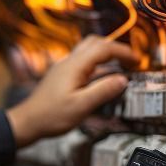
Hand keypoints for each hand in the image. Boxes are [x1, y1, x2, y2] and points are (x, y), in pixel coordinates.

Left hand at [5, 36, 137, 147]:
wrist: (27, 122)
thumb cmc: (52, 116)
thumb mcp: (81, 106)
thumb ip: (103, 91)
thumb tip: (123, 80)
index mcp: (75, 66)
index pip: (104, 48)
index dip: (123, 51)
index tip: (138, 61)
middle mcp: (69, 62)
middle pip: (95, 43)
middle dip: (115, 48)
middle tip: (130, 61)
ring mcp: (64, 68)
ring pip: (88, 51)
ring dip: (106, 54)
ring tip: (120, 67)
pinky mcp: (62, 76)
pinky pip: (83, 62)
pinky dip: (97, 64)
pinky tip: (102, 78)